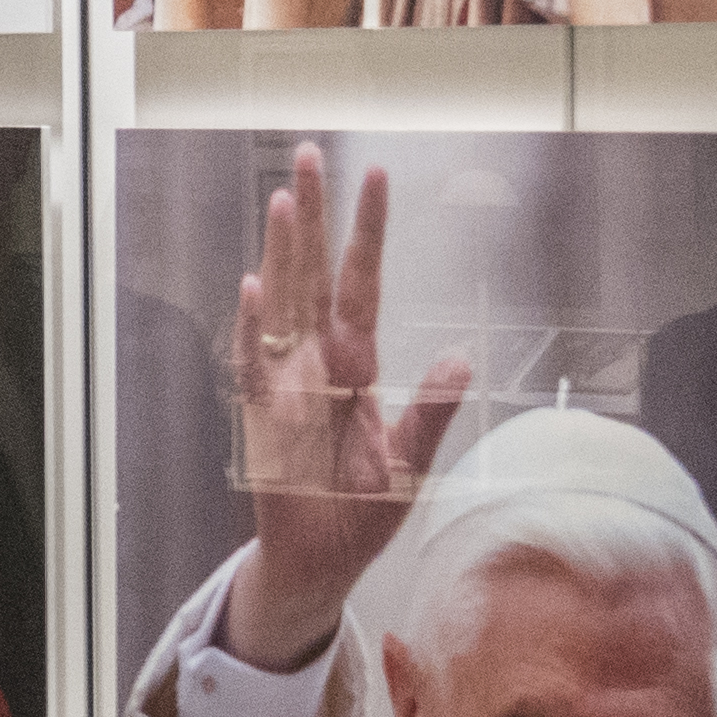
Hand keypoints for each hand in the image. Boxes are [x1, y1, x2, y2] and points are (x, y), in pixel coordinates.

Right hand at [213, 142, 471, 670]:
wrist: (322, 562)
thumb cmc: (363, 511)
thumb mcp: (411, 463)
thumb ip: (432, 411)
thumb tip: (462, 358)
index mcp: (358, 364)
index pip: (362, 283)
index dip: (368, 232)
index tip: (376, 176)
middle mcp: (318, 361)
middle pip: (313, 273)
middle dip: (314, 215)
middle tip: (309, 154)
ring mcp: (286, 383)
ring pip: (281, 302)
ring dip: (281, 252)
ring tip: (283, 199)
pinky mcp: (262, 417)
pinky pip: (254, 363)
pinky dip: (253, 328)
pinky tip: (254, 288)